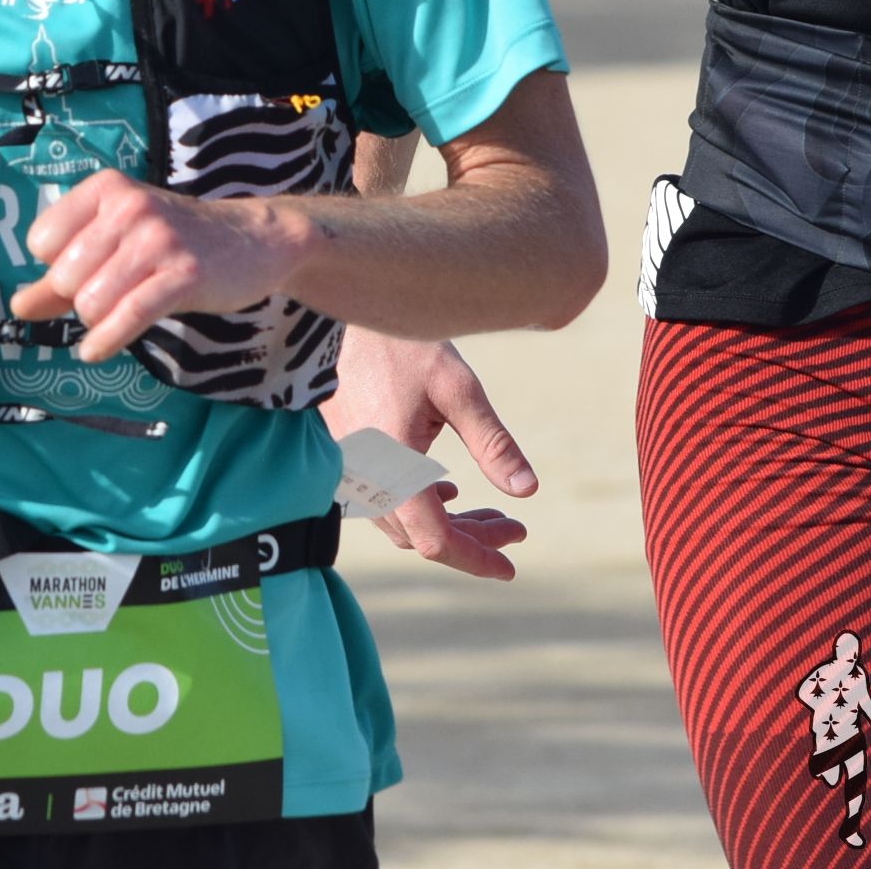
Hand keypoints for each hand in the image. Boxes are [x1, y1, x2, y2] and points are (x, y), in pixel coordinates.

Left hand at [8, 173, 301, 361]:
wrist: (252, 242)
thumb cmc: (173, 242)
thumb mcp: (116, 245)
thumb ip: (61, 276)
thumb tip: (16, 308)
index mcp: (106, 189)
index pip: (42, 241)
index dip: (56, 267)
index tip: (83, 272)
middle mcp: (129, 207)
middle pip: (63, 276)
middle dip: (76, 299)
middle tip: (108, 297)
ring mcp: (158, 240)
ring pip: (91, 300)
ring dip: (95, 321)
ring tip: (116, 314)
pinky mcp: (183, 275)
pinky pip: (128, 317)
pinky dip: (104, 341)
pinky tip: (95, 351)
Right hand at [322, 328, 536, 580]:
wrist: (341, 306)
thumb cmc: (402, 342)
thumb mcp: (457, 388)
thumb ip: (493, 443)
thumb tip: (528, 491)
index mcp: (392, 467)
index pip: (435, 540)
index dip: (476, 559)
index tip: (512, 565)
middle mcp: (362, 477)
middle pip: (420, 537)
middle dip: (472, 539)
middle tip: (516, 529)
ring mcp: (347, 469)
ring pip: (401, 522)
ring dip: (447, 524)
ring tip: (492, 513)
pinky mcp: (342, 454)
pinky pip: (381, 500)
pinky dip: (419, 506)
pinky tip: (445, 491)